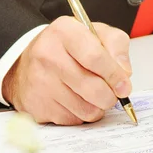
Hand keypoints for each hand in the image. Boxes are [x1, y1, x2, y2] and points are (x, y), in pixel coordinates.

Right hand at [2, 16, 131, 124]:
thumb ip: (116, 46)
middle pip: (93, 88)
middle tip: (111, 94)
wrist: (29, 63)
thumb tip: (124, 73)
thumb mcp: (95, 34)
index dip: (115, 75)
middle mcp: (47, 55)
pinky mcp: (36, 105)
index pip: (95, 57)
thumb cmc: (67, 48)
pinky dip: (80, 115)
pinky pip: (73, 120)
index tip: (124, 86)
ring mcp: (40, 82)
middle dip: (110, 96)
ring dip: (96, 107)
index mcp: (64, 32)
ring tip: (91, 95)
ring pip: (86, 109)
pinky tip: (74, 101)